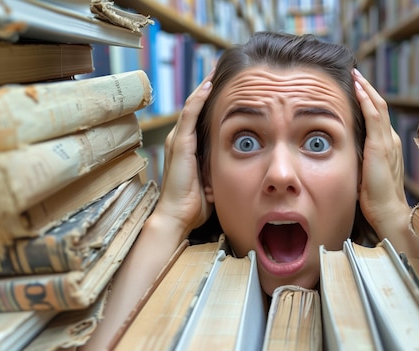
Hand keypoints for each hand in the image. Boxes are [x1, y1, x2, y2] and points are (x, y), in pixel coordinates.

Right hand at [153, 69, 214, 239]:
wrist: (178, 216)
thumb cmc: (196, 203)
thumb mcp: (214, 179)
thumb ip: (222, 167)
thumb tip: (240, 163)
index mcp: (189, 147)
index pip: (201, 117)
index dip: (212, 100)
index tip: (229, 87)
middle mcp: (181, 140)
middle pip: (195, 106)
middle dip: (208, 87)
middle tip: (222, 69)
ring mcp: (179, 140)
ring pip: (192, 106)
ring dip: (204, 87)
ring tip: (215, 69)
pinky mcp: (180, 144)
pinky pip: (189, 115)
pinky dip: (198, 99)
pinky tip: (208, 85)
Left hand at [353, 69, 409, 239]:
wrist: (387, 212)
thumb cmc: (374, 200)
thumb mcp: (363, 174)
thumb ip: (356, 160)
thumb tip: (337, 153)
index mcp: (387, 146)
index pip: (377, 117)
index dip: (368, 101)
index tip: (356, 88)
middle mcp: (391, 139)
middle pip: (379, 106)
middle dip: (367, 88)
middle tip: (355, 73)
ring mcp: (388, 141)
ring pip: (378, 106)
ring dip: (366, 88)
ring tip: (355, 74)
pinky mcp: (381, 145)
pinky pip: (374, 115)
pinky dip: (366, 99)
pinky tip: (358, 88)